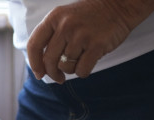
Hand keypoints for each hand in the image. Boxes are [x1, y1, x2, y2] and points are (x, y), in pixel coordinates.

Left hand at [27, 0, 153, 82]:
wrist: (120, 6)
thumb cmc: (89, 17)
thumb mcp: (65, 18)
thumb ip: (51, 37)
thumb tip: (41, 67)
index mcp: (53, 18)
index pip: (34, 45)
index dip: (34, 63)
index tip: (39, 74)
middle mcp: (65, 26)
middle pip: (49, 60)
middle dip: (52, 74)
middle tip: (59, 78)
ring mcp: (81, 35)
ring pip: (65, 66)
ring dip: (71, 69)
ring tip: (79, 60)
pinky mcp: (96, 45)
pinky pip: (81, 70)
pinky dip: (83, 72)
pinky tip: (88, 63)